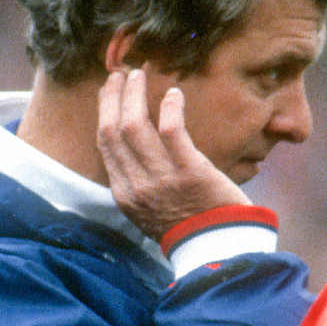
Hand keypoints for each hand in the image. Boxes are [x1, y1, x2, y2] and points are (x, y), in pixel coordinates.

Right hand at [97, 68, 249, 238]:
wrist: (221, 250)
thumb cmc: (192, 228)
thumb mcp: (153, 213)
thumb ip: (140, 186)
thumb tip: (136, 155)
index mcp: (126, 196)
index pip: (106, 145)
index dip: (105, 113)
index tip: (110, 93)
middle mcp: (138, 186)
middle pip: (114, 130)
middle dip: (114, 97)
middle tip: (121, 75)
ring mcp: (163, 179)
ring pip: (135, 126)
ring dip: (135, 95)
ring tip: (140, 75)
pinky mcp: (191, 172)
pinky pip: (172, 130)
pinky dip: (171, 107)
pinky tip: (174, 94)